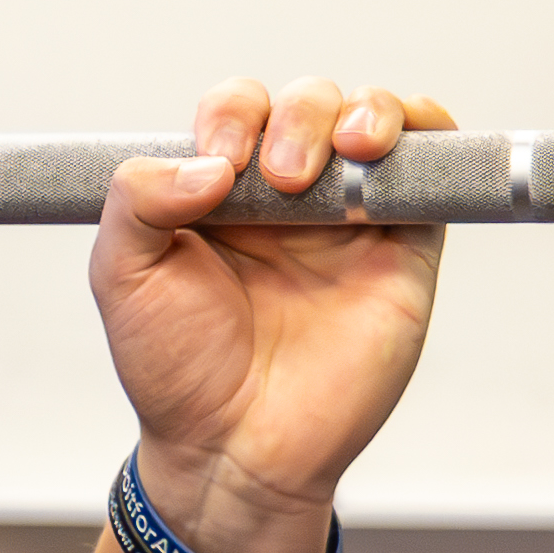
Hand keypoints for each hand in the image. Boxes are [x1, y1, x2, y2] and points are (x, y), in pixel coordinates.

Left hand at [92, 79, 446, 552]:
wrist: (236, 450)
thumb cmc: (178, 370)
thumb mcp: (123, 274)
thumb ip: (137, 198)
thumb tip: (209, 163)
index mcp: (219, 190)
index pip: (238, 109)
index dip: (233, 116)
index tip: (220, 163)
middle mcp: (287, 196)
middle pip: (309, 102)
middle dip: (298, 116)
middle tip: (282, 178)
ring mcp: (349, 219)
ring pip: (373, 117)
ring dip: (363, 109)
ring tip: (347, 148)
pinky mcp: (404, 247)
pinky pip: (431, 167)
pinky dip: (422, 133)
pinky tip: (381, 152)